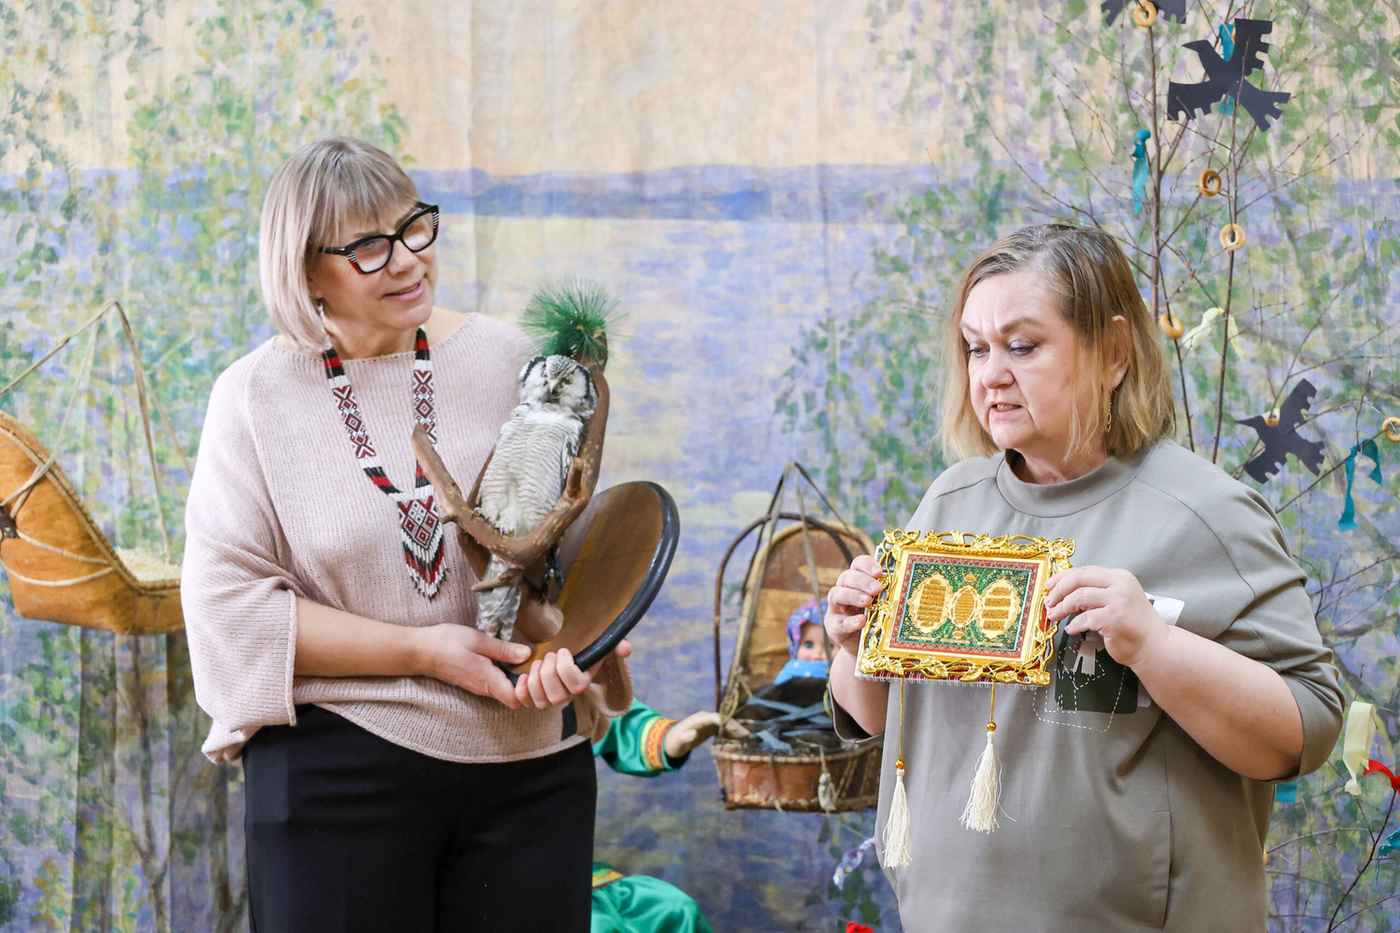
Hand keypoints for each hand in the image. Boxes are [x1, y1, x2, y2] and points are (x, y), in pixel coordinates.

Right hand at [416, 624, 531, 708]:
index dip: (530, 689)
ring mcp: (479, 687)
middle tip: (534, 662)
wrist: (420, 650)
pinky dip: (507, 676)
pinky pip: (497, 685)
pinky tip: (509, 658)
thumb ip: (503, 649)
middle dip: (528, 685)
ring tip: (525, 659)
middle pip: (514, 697)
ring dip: (518, 679)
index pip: (516, 699)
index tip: (534, 669)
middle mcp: (485, 689)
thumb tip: (528, 654)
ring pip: (506, 691)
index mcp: (488, 680)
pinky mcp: (475, 682)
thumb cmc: (447, 643)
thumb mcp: (478, 640)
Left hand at [514, 639, 632, 709]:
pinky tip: (523, 676)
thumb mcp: (600, 645)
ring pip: (541, 702)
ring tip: (538, 663)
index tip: (564, 651)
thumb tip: (626, 648)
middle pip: (557, 697)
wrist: (563, 654)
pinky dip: (521, 690)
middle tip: (550, 655)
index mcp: (583, 682)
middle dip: (549, 672)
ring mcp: (550, 699)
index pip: (577, 685)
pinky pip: (525, 703)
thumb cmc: (582, 650)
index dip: (566, 668)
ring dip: (536, 679)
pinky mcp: (533, 698)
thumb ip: (614, 645)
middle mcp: (568, 695)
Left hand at [662, 711, 750, 759]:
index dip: (728, 722)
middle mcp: (706, 718)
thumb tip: (693, 733)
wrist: (671, 742)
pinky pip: (724, 729)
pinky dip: (732, 733)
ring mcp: (709, 722)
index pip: (717, 718)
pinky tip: (741, 739)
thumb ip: (685, 737)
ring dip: (736, 730)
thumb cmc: (675, 742)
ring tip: (749, 737)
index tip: (738, 730)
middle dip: (736, 726)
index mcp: (700, 718)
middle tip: (748, 735)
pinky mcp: (710, 728)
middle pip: (724, 720)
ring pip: (726, 724)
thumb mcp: (679, 741)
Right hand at [824, 554, 882, 654]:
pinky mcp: (834, 627)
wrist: (868, 649)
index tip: (879, 572)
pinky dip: (850, 621)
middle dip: (862, 581)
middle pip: (847, 577)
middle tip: (877, 589)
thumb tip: (911, 587)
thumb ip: (891, 595)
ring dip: (853, 595)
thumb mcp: (885, 606)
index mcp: (858, 581)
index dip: (867, 565)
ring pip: (837, 594)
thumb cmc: (879, 621)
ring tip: (868, 601)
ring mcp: (836, 608)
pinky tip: (862, 621)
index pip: (858, 564)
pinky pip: (838, 622)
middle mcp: (844, 590)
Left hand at [1044, 566, 1165, 667]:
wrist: (1155, 645)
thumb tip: (1063, 592)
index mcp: (1119, 576)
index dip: (1063, 578)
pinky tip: (1071, 630)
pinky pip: (1085, 618)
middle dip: (1059, 591)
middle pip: (1079, 579)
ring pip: (1079, 597)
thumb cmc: (1133, 625)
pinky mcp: (1115, 618)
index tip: (1049, 586)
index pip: (1084, 571)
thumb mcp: (1116, 599)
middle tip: (1048, 602)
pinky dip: (1074, 624)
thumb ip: (1096, 592)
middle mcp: (1120, 585)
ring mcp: (1119, 601)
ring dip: (1062, 608)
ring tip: (1054, 616)